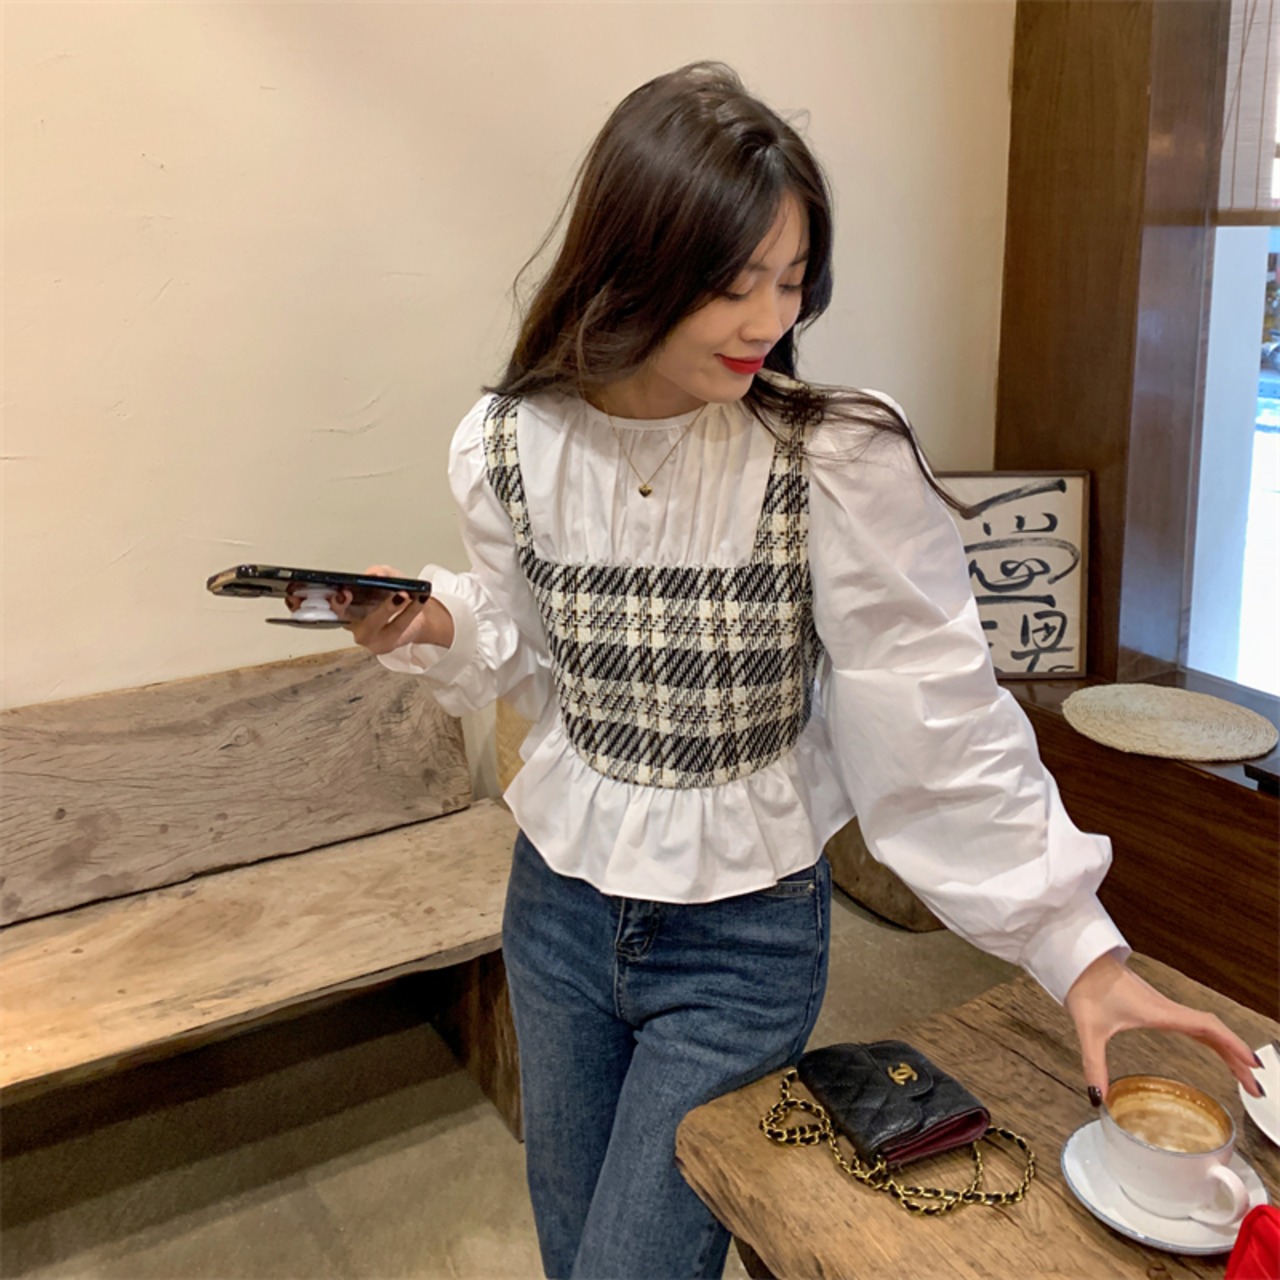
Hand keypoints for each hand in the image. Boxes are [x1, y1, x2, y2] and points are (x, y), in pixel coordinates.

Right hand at [285, 565, 453, 653]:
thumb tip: (372, 574)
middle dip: (344, 604)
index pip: (316, 606)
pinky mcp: (385, 644)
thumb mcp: (387, 577)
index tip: (307, 592)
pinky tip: (419, 599)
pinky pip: (397, 627)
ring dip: (387, 607)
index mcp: (342, 607)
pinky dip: (411, 612)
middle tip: (348, 591)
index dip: (305, 602)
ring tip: (401, 594)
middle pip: (341, 615)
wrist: (417, 615)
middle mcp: (350, 624)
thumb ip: (380, 572)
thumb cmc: (393, 596)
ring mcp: (367, 637)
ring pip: (373, 623)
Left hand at [1064, 952, 1264, 1102]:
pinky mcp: (1156, 1006)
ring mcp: (1163, 1007)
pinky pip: (1194, 1023)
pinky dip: (1211, 1038)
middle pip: (1214, 1032)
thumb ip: (1094, 1065)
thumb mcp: (1089, 1030)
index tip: (1253, 1064)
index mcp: (1159, 1012)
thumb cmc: (1086, 988)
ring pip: (1206, 1027)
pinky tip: (1215, 1048)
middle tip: (1254, 1084)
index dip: (1232, 1045)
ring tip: (1243, 1073)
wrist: (1080, 961)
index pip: (1206, 1028)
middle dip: (1237, 1057)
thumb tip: (1098, 1097)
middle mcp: (1167, 1009)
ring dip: (1227, 1048)